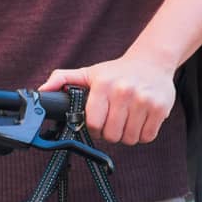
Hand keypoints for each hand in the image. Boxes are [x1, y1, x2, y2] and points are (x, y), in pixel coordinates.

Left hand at [39, 55, 175, 144]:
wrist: (152, 62)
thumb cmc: (117, 72)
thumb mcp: (89, 72)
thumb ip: (63, 79)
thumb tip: (41, 91)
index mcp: (104, 84)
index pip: (94, 123)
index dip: (94, 128)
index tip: (98, 122)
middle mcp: (124, 91)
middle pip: (112, 135)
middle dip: (110, 133)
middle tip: (113, 122)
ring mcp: (144, 100)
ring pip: (130, 139)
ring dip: (126, 135)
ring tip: (127, 120)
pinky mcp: (161, 108)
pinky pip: (147, 137)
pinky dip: (142, 135)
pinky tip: (139, 121)